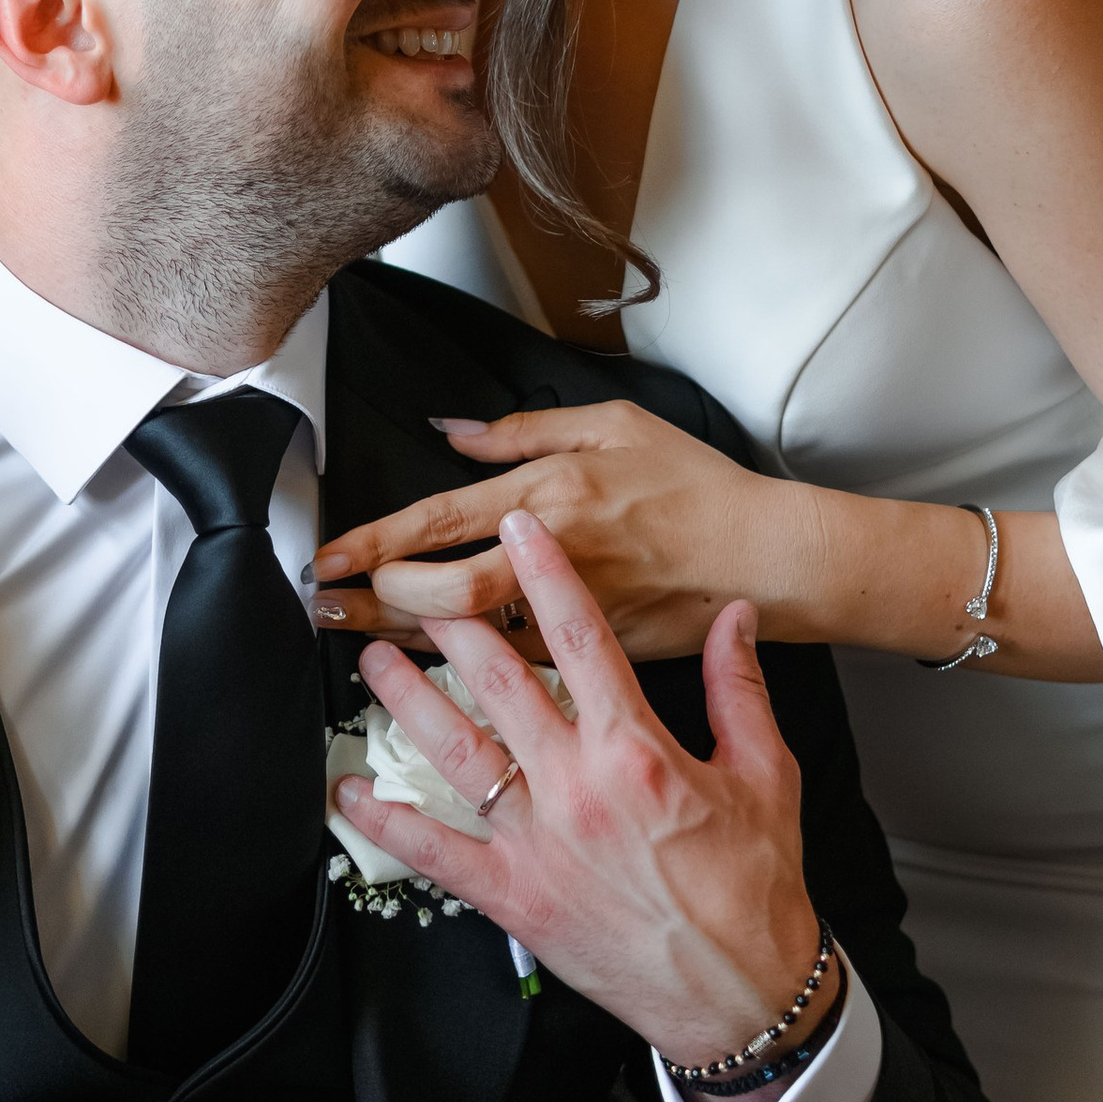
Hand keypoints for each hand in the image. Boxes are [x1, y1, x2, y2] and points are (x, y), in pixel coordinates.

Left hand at [316, 401, 817, 659]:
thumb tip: (456, 432)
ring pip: (472, 642)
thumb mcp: (617, 425)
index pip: (442, 521)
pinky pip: (516, 674)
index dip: (377, 543)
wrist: (771, 559)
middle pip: (443, 594)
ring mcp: (576, 621)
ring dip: (406, 642)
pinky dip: (467, 676)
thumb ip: (526, 428)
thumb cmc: (702, 491)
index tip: (332, 555)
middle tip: (331, 602)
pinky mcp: (598, 663)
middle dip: (377, 600)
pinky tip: (430, 675)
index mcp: (555, 496)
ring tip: (356, 640)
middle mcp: (556, 562)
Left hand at [334, 513, 833, 1101]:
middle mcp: (577, 787)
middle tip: (420, 589)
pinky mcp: (512, 896)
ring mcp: (536, 842)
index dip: (544, 577)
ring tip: (371, 662)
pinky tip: (350, 791)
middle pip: (498, 683)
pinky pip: (434, 852)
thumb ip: (739, 689)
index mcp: (638, 750)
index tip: (516, 533)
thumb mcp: (766, 775)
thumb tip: (734, 618)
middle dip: (454, 625)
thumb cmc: (755, 891)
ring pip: (455, 751)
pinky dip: (386, 822)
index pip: (580, 639)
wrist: (742, 992)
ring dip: (406, 700)